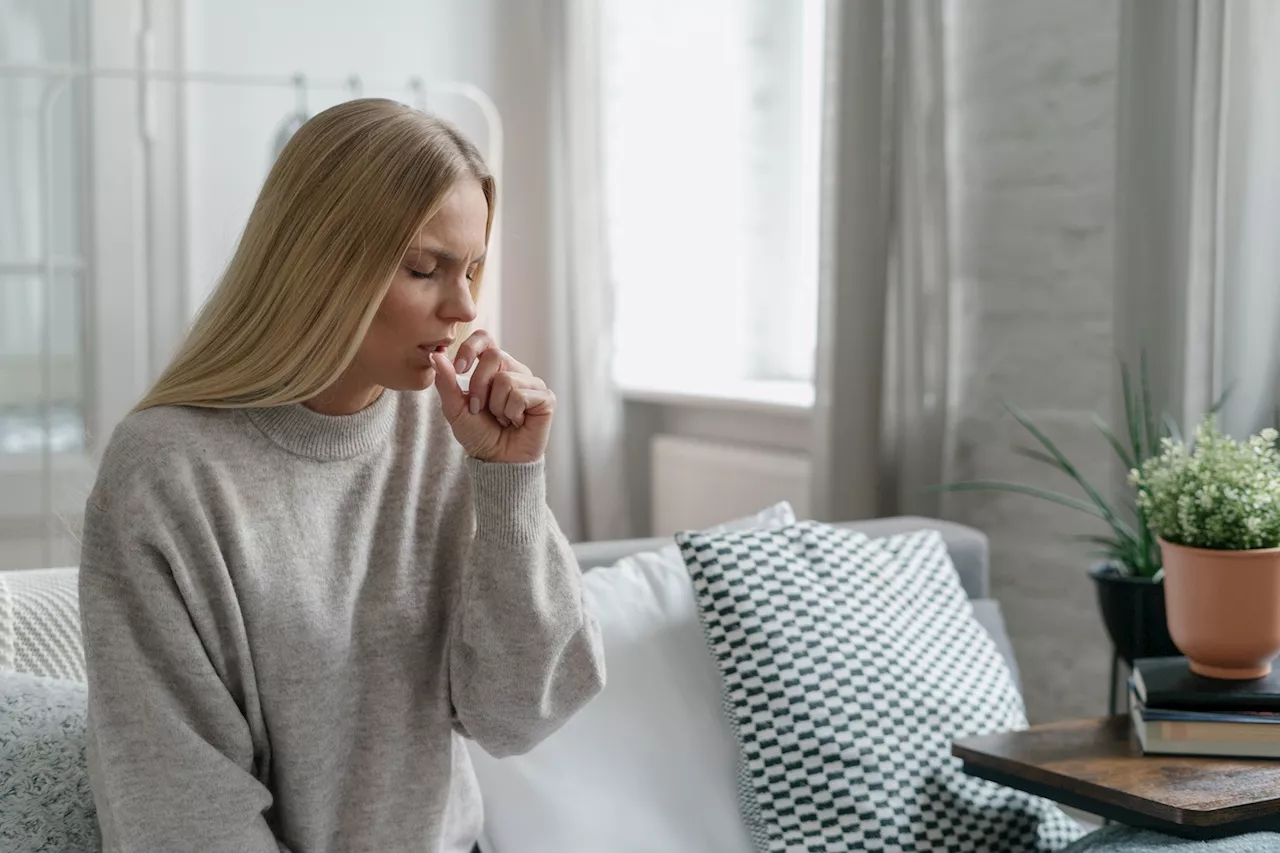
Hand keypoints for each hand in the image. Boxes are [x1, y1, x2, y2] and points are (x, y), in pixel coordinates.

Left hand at [430, 330, 554, 463]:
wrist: (497, 460)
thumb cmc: (478, 434)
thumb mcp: (455, 409)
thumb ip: (446, 382)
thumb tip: (435, 355)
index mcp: (493, 367)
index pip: (485, 338)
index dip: (470, 348)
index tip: (459, 369)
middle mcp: (515, 370)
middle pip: (494, 356)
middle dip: (480, 387)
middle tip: (480, 409)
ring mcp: (532, 383)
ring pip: (507, 379)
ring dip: (496, 406)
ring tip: (501, 418)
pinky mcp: (546, 398)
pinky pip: (521, 395)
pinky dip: (512, 413)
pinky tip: (516, 423)